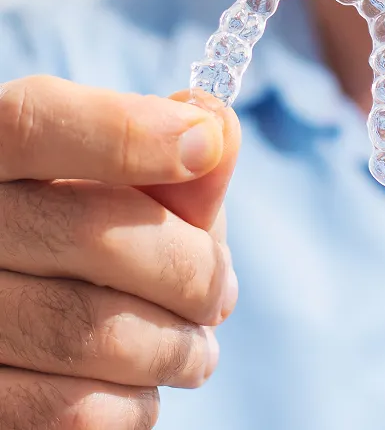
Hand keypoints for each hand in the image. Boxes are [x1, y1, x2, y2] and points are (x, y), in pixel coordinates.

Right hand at [0, 76, 239, 428]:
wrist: (24, 314)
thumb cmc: (85, 236)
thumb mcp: (117, 190)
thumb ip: (165, 162)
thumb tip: (218, 132)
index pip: (32, 123)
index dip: (126, 132)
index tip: (205, 147)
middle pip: (89, 232)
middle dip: (190, 271)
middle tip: (220, 295)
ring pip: (88, 332)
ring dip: (175, 349)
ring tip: (193, 348)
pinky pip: (70, 409)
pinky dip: (132, 404)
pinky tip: (139, 387)